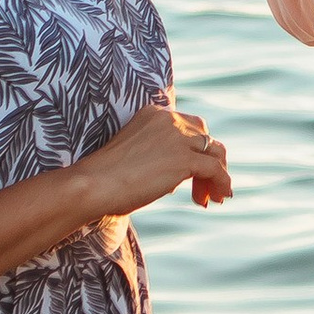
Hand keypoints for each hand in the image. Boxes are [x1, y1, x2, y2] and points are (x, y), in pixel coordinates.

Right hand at [80, 101, 232, 217]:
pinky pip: (216, 170)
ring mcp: (177, 138)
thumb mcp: (135, 156)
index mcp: (153, 114)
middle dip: (209, 160)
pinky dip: (222, 184)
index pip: (188, 126)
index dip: (195, 150)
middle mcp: (168, 120)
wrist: (92, 185)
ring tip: (212, 198)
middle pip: (205, 136)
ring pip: (215, 152)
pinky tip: (217, 198)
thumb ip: (159, 157)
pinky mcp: (183, 160)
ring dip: (217, 175)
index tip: (191, 174)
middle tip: (205, 188)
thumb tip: (179, 177)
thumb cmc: (103, 178)